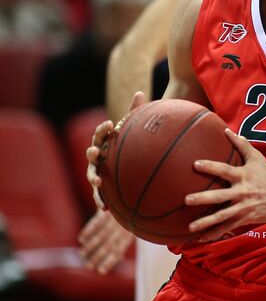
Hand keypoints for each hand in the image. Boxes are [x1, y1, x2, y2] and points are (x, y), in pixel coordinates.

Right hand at [78, 210, 133, 273]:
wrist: (134, 196)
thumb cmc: (129, 216)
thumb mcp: (130, 229)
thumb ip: (122, 243)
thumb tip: (119, 258)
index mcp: (129, 235)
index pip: (118, 251)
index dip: (110, 262)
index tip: (101, 271)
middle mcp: (121, 229)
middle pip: (107, 246)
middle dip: (97, 257)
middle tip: (87, 267)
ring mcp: (114, 220)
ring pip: (100, 236)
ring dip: (90, 246)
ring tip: (82, 255)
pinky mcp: (106, 212)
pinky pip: (96, 223)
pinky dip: (88, 231)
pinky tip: (81, 239)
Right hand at [85, 91, 145, 209]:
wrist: (126, 166)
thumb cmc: (129, 145)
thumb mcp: (132, 129)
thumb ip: (134, 112)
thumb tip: (140, 92)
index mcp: (105, 142)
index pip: (101, 133)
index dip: (103, 128)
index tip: (110, 124)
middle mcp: (98, 157)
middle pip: (92, 153)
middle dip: (92, 152)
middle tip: (95, 151)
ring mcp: (98, 172)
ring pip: (92, 175)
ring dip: (94, 178)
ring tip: (99, 181)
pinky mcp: (102, 188)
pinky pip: (99, 196)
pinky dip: (100, 201)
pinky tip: (105, 209)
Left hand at [187, 130, 265, 240]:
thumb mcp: (257, 158)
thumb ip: (241, 144)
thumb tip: (227, 130)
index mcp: (243, 176)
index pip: (224, 170)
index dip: (210, 167)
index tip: (195, 164)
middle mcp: (242, 192)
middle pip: (220, 196)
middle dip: (203, 199)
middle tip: (187, 200)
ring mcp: (243, 207)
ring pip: (222, 216)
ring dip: (205, 222)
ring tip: (190, 227)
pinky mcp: (244, 218)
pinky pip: (227, 227)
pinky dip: (214, 233)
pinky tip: (201, 238)